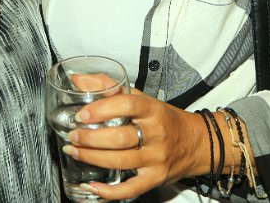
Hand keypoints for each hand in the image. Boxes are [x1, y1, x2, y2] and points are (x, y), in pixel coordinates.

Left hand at [62, 89, 212, 199]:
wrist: (196, 143)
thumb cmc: (165, 119)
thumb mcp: (142, 98)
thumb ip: (110, 87)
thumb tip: (78, 79)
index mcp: (153, 110)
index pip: (127, 105)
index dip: (102, 109)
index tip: (82, 114)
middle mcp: (156, 134)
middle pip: (120, 138)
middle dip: (90, 138)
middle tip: (73, 135)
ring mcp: (156, 159)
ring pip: (120, 161)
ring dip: (92, 158)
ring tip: (74, 151)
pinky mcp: (156, 178)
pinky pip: (130, 188)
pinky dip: (108, 191)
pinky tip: (92, 186)